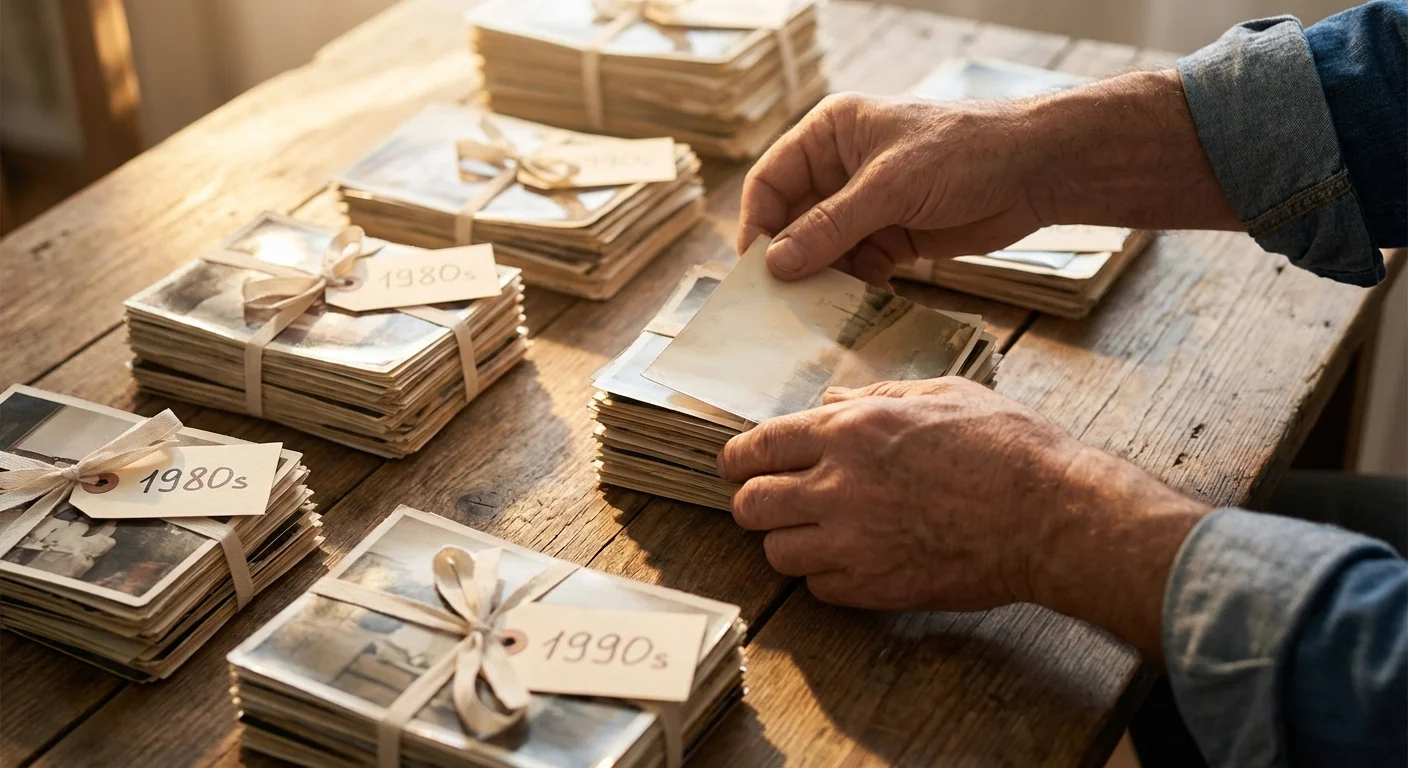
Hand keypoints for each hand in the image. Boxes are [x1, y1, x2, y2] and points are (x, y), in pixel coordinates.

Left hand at [717, 377, 1210, 658]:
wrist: (1051, 515)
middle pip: (749, 504)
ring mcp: (853, 540)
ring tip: (819, 533)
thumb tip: (833, 400)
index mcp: (852, 429)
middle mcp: (839, 484)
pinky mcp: (875, 586)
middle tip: (774, 503)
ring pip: (776, 552)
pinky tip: (855, 560)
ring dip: (790, 542)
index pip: (758, 445)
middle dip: (755, 502)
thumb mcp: (942, 394)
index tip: (737, 467)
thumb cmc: (1008, 446)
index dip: (738, 459)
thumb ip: (878, 396)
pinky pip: (818, 587)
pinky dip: (827, 576)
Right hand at [740, 71, 1239, 285]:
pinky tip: (850, 310)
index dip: (757, 225)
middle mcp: (841, 168)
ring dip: (820, 280)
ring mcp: (867, 205)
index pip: (772, 181)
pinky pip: (856, 268)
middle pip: (794, 221)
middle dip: (788, 260)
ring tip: (812, 314)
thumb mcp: (889, 186)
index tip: (753, 270)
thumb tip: (775, 264)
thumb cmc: (964, 153)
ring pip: (823, 250)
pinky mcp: (893, 236)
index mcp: (831, 134)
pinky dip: (852, 289)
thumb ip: (831, 226)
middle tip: (775, 304)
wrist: (1036, 171)